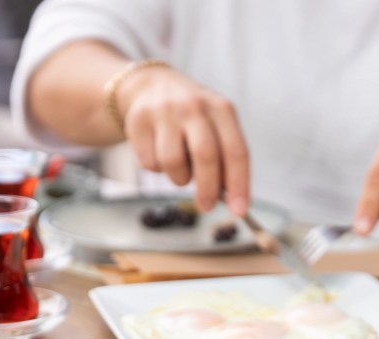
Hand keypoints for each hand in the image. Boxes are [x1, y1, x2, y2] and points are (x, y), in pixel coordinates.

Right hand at [118, 68, 249, 214]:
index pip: (236, 151)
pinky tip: (158, 153)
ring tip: (180, 168)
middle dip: (208, 189)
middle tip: (206, 207)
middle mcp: (194, 106)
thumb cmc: (193, 120)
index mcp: (222, 109)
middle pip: (206, 155)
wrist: (151, 87)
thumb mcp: (216, 128)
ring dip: (179, 178)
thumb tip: (232, 199)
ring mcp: (165, 111)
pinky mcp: (138, 120)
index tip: (239, 210)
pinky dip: (157, 169)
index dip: (239, 184)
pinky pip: (149, 162)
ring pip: (173, 162)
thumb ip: (226, 159)